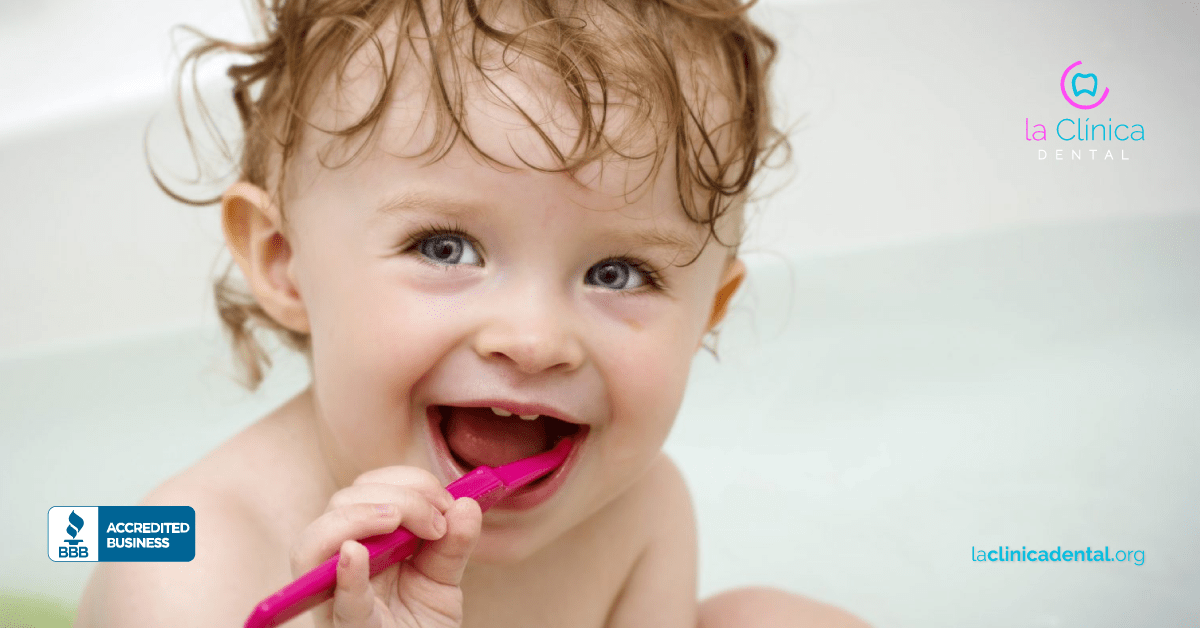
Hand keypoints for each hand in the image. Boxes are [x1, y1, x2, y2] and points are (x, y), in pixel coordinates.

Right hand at [290, 466, 482, 627]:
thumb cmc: (419, 624)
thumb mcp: (442, 580)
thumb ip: (454, 545)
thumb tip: (467, 504)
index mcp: (361, 541)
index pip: (364, 490)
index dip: (405, 482)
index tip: (446, 501)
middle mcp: (337, 563)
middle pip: (339, 505)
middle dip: (395, 497)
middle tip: (436, 521)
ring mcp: (333, 597)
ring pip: (313, 545)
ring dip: (357, 519)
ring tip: (395, 521)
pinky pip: (339, 603)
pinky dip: (346, 577)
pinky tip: (354, 555)